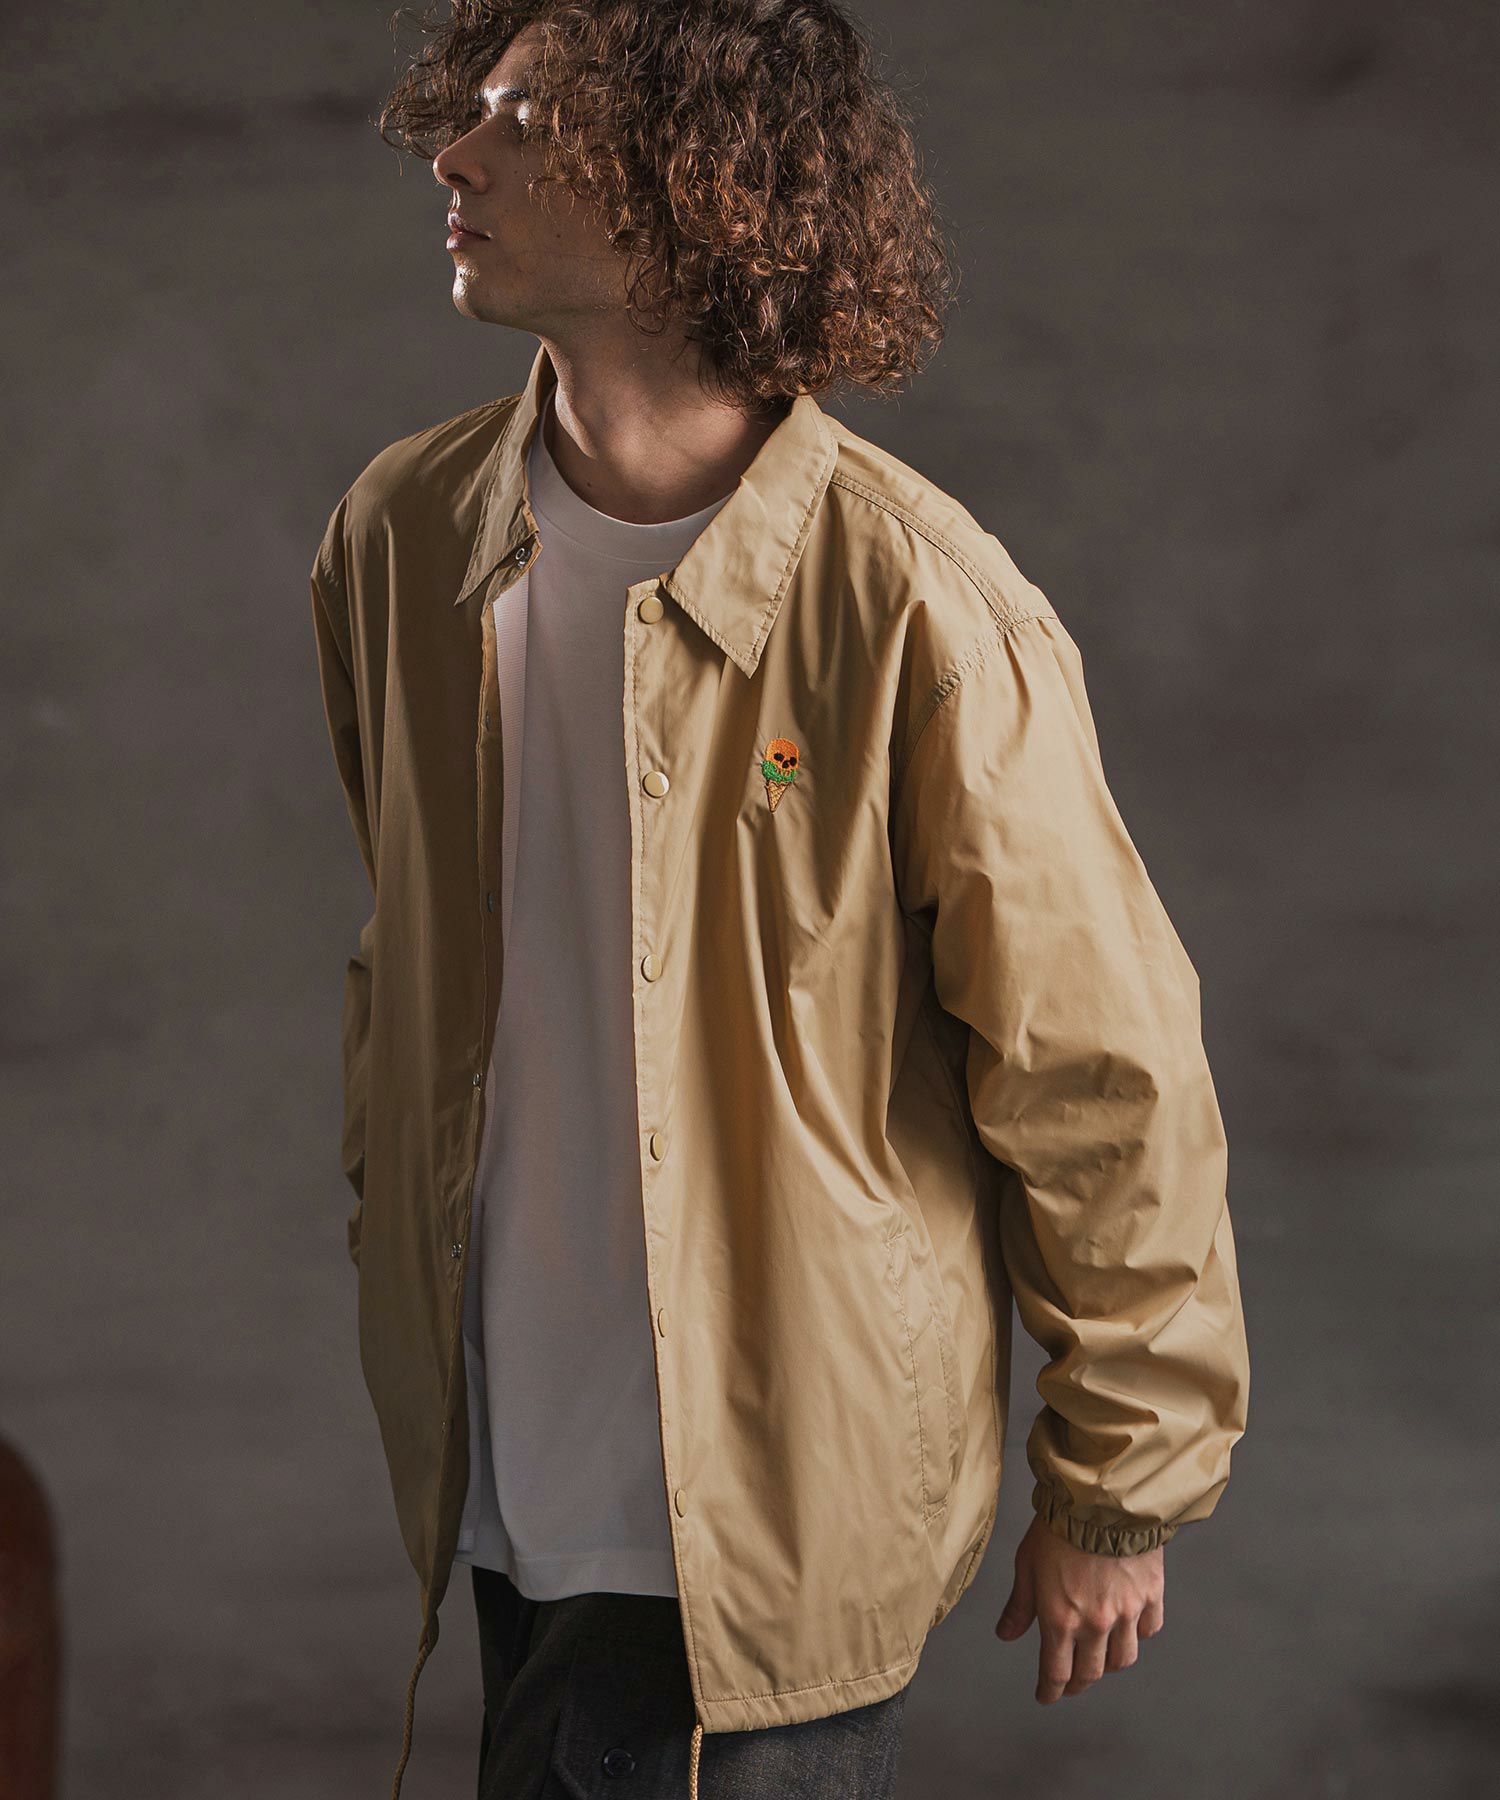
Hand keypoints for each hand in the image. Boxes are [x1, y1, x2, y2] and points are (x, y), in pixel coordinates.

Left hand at [994, 1512, 1163, 1702]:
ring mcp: (1126, 1612)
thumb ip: (1019, 1606)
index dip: (1050, 1691)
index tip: (1046, 1696)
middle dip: (1078, 1684)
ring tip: (1100, 1657)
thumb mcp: (1027, 1564)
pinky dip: (1139, 1633)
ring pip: (1123, 1659)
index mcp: (1060, 1619)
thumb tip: (1006, 1634)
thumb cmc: (1058, 1526)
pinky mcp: (1150, 1595)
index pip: (1056, 1673)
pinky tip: (1129, 1626)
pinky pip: (1149, 1629)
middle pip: (1090, 1673)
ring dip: (1108, 1664)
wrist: (1100, 1498)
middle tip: (1071, 1683)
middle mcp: (1095, 1623)